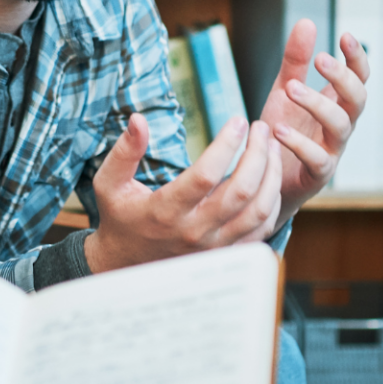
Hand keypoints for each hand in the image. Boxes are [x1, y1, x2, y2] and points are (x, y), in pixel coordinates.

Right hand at [83, 110, 281, 272]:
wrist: (126, 264)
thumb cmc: (120, 218)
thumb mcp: (110, 184)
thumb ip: (124, 152)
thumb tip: (138, 119)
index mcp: (165, 211)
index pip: (204, 175)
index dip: (226, 145)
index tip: (237, 121)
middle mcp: (193, 231)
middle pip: (241, 191)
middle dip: (258, 154)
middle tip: (261, 128)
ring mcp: (213, 246)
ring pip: (259, 211)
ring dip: (271, 176)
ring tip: (272, 148)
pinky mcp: (225, 253)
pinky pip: (262, 229)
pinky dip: (272, 202)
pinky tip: (269, 179)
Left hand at [259, 20, 370, 225]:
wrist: (264, 179)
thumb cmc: (280, 134)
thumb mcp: (284, 92)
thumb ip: (295, 62)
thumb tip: (307, 22)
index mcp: (336, 103)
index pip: (359, 78)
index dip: (357, 58)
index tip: (345, 36)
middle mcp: (339, 126)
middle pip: (358, 99)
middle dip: (343, 77)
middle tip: (320, 59)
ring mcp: (332, 150)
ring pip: (341, 125)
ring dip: (318, 104)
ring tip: (291, 89)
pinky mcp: (318, 174)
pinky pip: (318, 158)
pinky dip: (299, 143)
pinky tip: (278, 129)